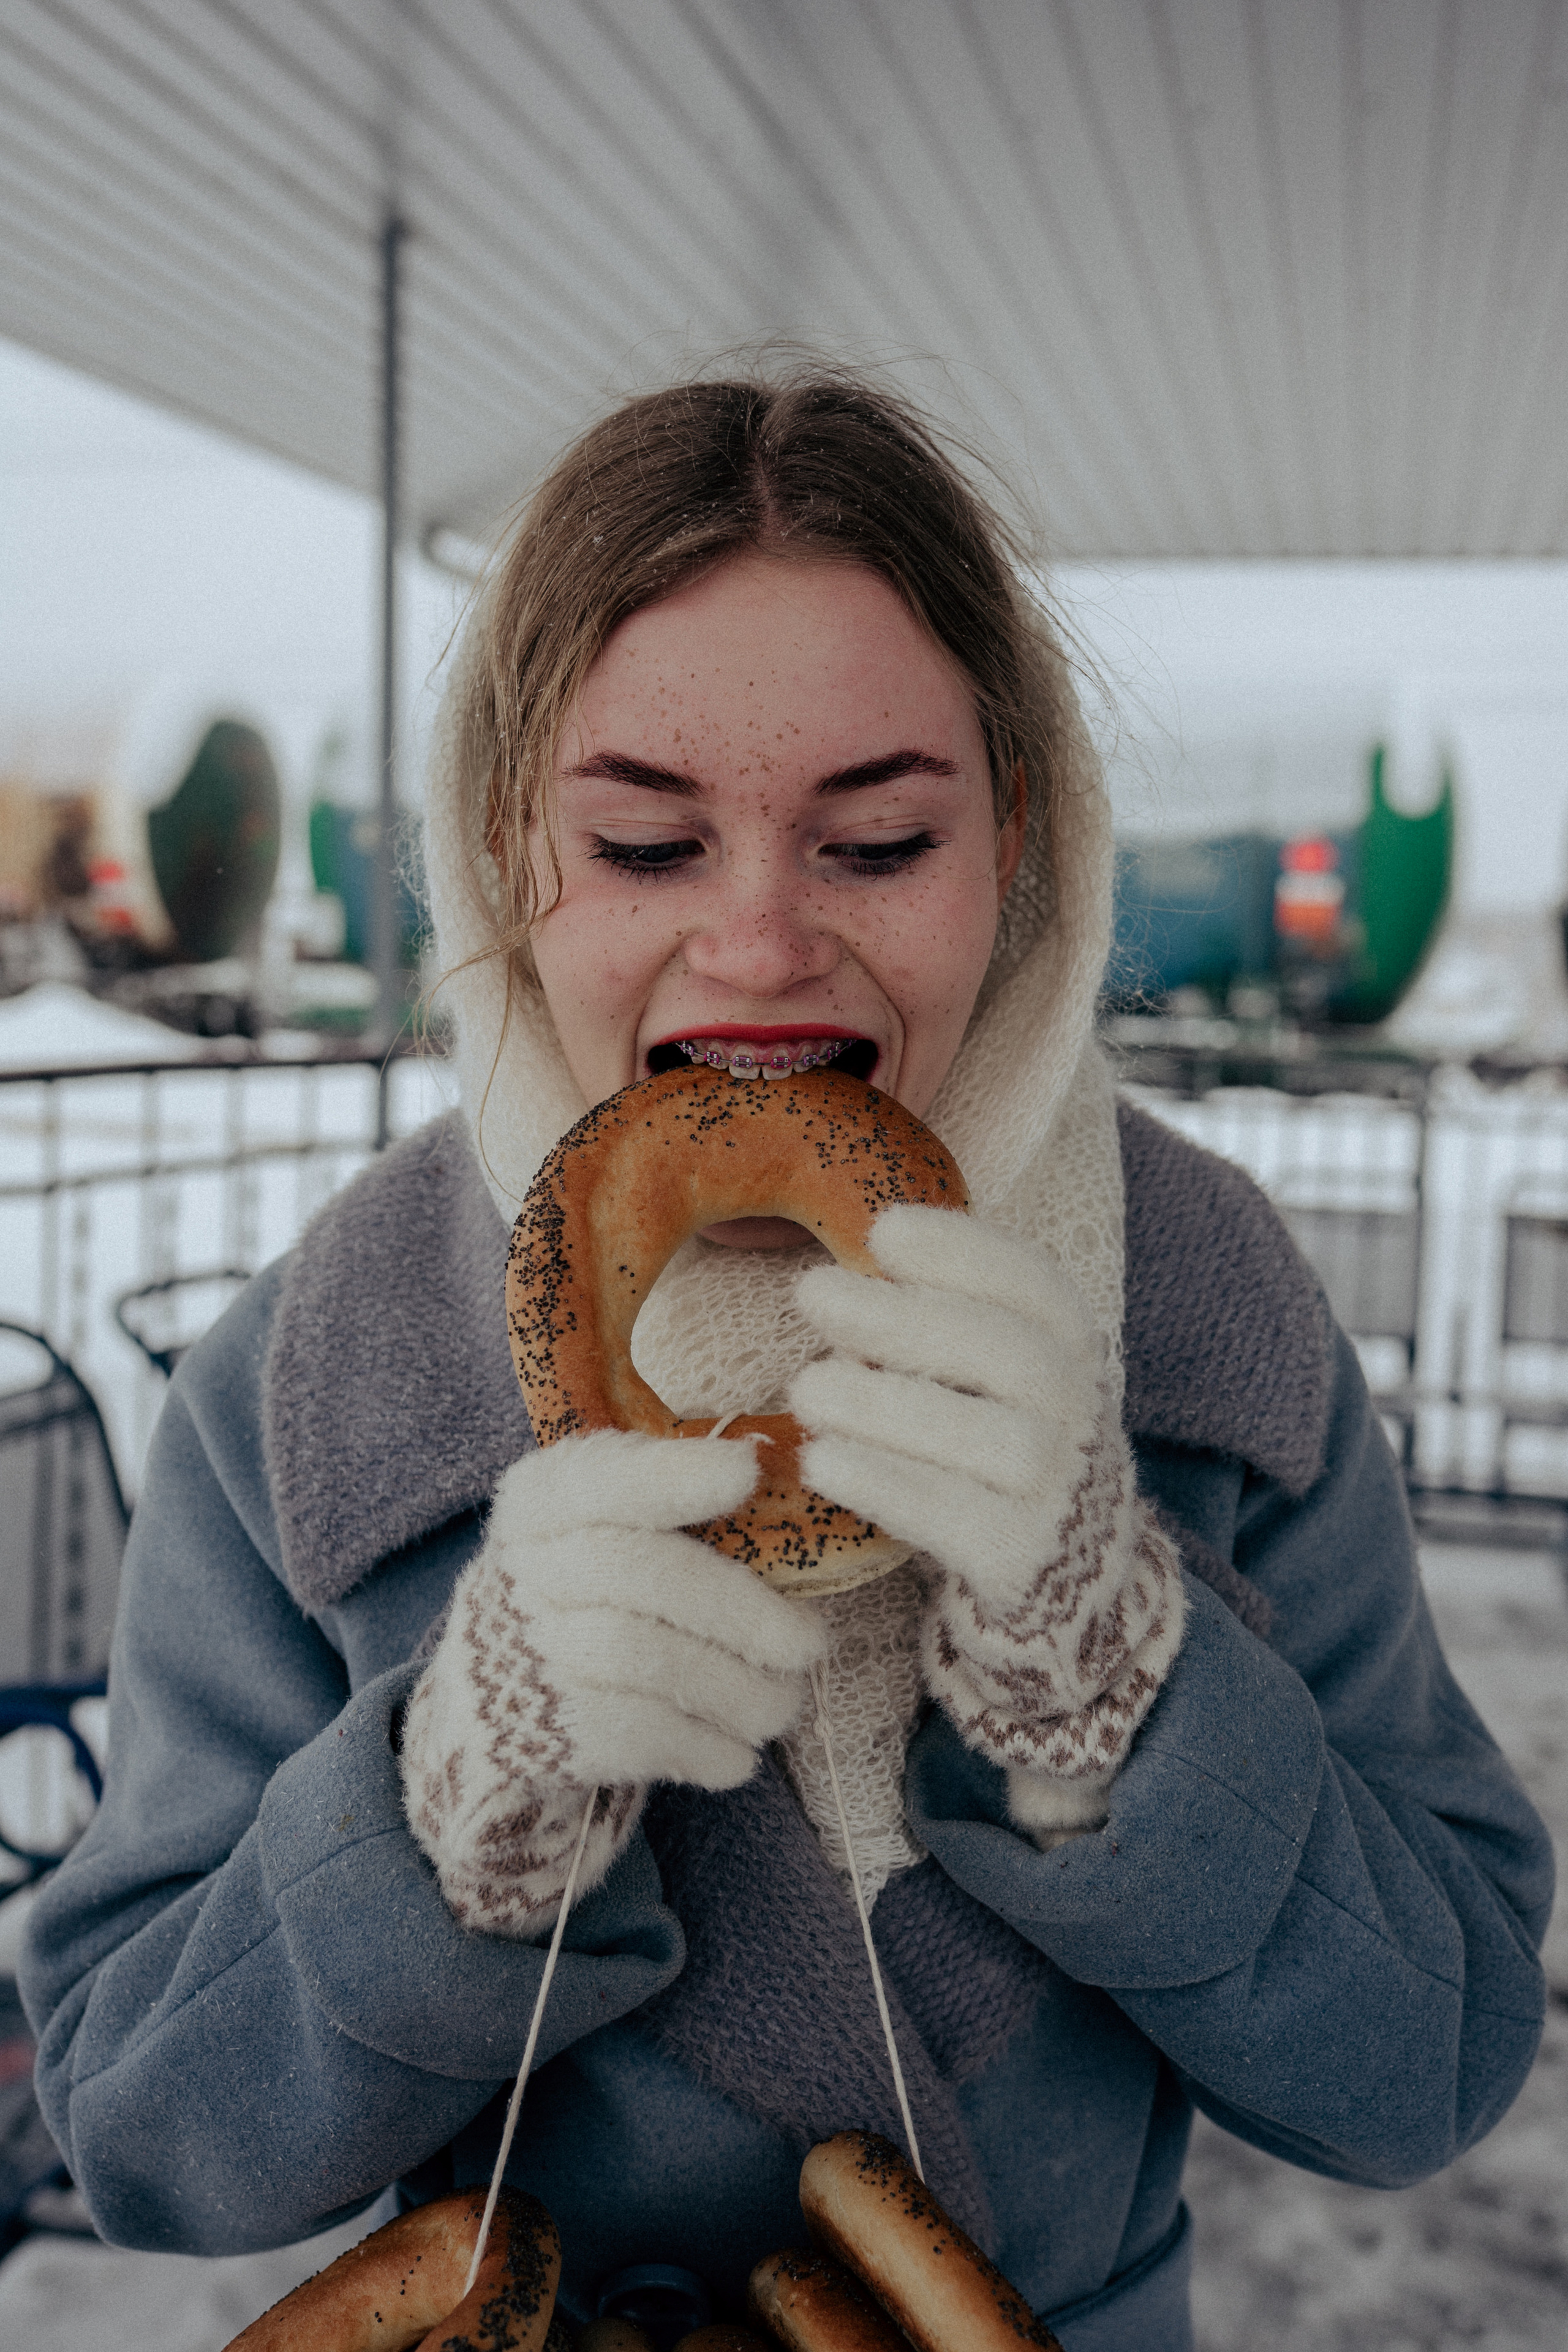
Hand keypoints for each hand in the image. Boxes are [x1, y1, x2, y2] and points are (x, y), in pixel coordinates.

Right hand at [400, 1428, 825, 1933]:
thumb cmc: (587, 1602)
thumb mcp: (604, 1537)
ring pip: (643, 1656)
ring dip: (735, 1689)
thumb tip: (781, 1481)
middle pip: (638, 1572)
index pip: (600, 1477)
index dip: (673, 1474)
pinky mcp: (536, 1730)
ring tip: (783, 1706)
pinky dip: (703, 1747)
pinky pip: (635, 1731)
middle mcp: (521, 1568)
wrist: (493, 1712)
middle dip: (741, 1611)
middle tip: (810, 1644)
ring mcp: (522, 1653)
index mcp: (543, 1503)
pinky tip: (738, 1757)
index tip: (748, 1473)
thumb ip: (674, 1507)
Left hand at [790, 1205, 1184, 1837]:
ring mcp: (1060, 1487)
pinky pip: (956, 1517)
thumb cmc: (990, 1440)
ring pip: (989, 1438)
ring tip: (805, 1386)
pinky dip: (886, 1484)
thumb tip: (837, 1276)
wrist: (1060, 1574)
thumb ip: (936, 1319)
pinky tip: (820, 1459)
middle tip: (810, 1292)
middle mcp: (1080, 1409)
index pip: (1033, 1282)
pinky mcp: (1023, 1557)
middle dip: (904, 1317)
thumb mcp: (984, 1369)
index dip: (962, 1249)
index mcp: (1071, 1344)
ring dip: (888, 1404)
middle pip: (1006, 1353)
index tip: (881, 1229)